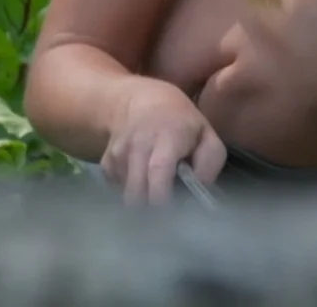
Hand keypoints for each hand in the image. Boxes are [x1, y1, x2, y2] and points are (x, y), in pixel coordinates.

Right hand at [100, 78, 228, 204]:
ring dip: (142, 202)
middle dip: (151, 212)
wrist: (143, 103)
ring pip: (127, 196)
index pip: (158, 170)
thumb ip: (209, 164)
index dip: (162, 197)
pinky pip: (118, 191)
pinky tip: (142, 180)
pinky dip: (131, 193)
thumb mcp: (207, 136)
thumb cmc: (182, 124)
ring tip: (156, 190)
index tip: (172, 213)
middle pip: (137, 192)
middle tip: (166, 214)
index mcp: (168, 137)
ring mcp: (118, 155)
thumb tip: (198, 191)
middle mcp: (138, 145)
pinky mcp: (106, 164)